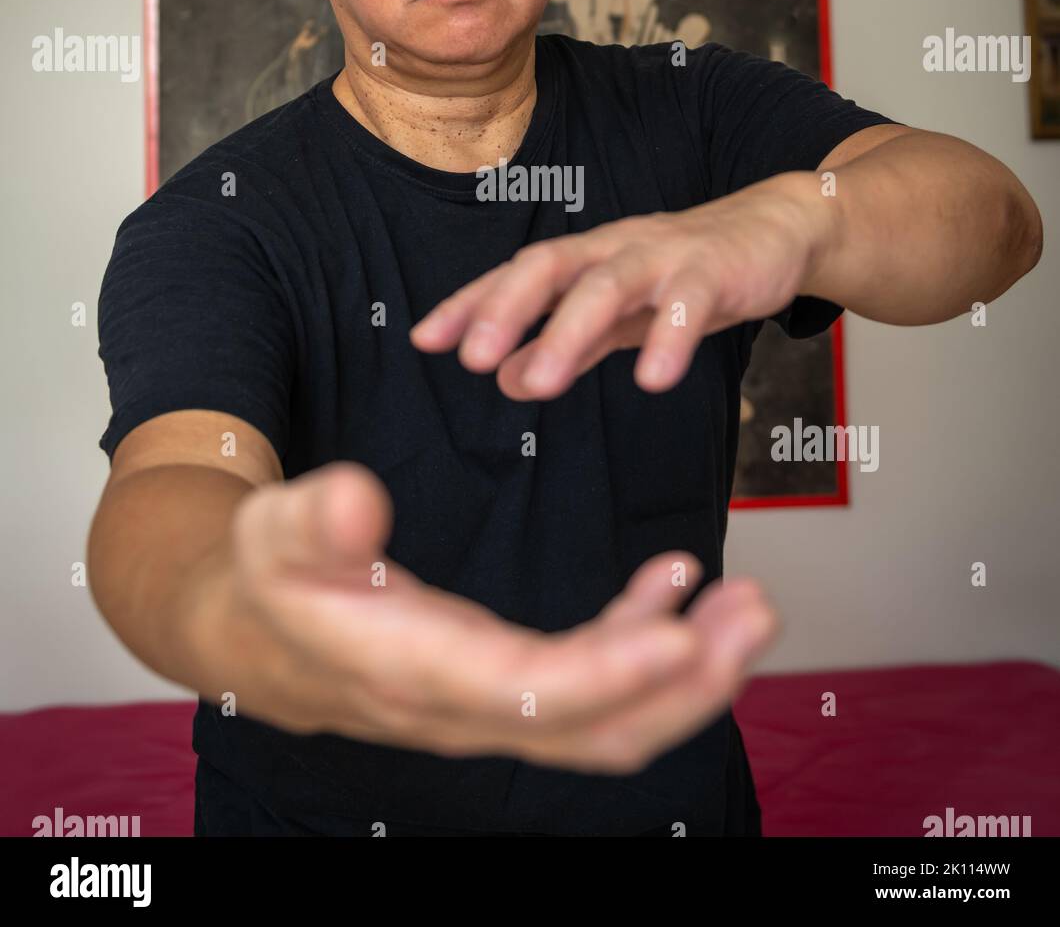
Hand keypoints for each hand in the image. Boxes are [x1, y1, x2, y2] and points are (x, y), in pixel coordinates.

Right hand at [203, 463, 779, 773]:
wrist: (257, 632)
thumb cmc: (273, 581)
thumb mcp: (274, 534)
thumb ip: (313, 519)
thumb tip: (356, 499)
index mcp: (419, 671)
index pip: (533, 692)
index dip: (614, 670)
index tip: (686, 634)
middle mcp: (469, 705)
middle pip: (598, 727)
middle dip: (689, 684)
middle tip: (755, 616)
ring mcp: (495, 702)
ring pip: (611, 717)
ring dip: (690, 671)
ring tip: (746, 605)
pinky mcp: (508, 680)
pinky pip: (594, 682)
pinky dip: (646, 640)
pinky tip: (675, 584)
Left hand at [410, 172, 827, 397]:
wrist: (775, 231)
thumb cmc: (687, 273)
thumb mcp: (621, 316)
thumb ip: (567, 346)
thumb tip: (503, 378)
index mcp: (586, 259)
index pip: (515, 277)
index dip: (468, 305)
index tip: (423, 340)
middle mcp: (615, 249)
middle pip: (549, 265)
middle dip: (505, 307)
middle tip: (469, 357)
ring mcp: (665, 256)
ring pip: (608, 284)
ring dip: (570, 332)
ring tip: (540, 384)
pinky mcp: (716, 272)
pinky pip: (689, 303)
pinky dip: (669, 338)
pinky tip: (653, 379)